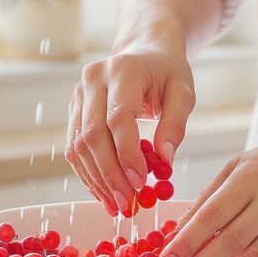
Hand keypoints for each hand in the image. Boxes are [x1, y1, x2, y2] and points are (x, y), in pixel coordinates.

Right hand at [66, 37, 195, 214]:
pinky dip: (88, 173)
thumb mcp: (183, 92)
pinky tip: (104, 192)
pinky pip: (74, 147)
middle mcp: (93, 80)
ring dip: (96, 179)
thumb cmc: (167, 72)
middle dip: (110, 174)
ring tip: (116, 204)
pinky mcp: (74, 110)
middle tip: (127, 203)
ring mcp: (78, 94)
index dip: (126, 154)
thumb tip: (164, 162)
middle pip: (93, 135)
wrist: (144, 51)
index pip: (118, 118)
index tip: (140, 182)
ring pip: (78, 145)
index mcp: (123, 70)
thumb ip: (175, 124)